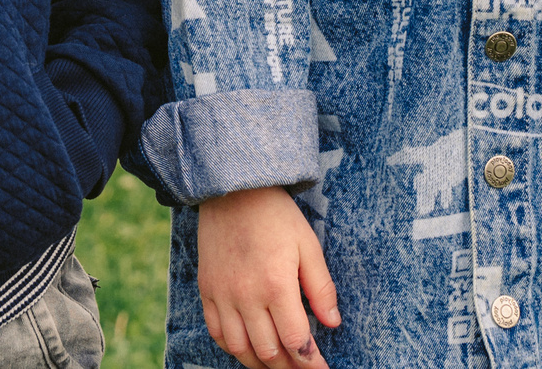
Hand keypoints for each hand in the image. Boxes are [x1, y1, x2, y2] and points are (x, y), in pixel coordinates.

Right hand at [197, 186, 340, 367]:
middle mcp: (246, 296)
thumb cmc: (277, 216)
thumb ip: (321, 288)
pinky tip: (248, 348)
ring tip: (277, 363)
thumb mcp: (308, 245)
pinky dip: (233, 348)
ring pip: (240, 349)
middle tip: (302, 366)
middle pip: (268, 351)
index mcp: (276, 285)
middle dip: (288, 366)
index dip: (311, 362)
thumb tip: (333, 323)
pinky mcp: (207, 291)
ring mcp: (223, 295)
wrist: (233, 190)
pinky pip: (217, 333)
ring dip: (260, 363)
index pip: (296, 339)